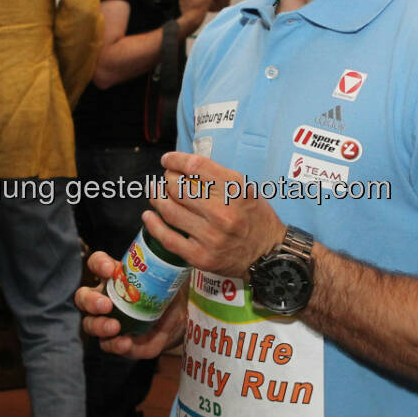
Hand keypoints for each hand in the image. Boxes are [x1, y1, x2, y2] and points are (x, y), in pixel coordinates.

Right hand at [75, 250, 186, 358]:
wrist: (176, 323)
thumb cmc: (166, 295)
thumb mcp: (169, 280)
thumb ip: (169, 272)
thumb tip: (177, 258)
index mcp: (113, 278)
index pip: (97, 264)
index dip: (99, 265)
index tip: (111, 269)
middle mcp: (103, 298)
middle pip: (83, 297)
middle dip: (91, 301)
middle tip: (106, 305)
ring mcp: (106, 321)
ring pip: (90, 323)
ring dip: (99, 325)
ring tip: (115, 327)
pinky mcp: (115, 341)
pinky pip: (108, 344)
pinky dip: (115, 344)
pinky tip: (125, 342)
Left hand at [145, 152, 285, 280]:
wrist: (269, 254)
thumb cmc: (254, 217)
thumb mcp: (245, 189)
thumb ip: (217, 178)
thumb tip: (181, 168)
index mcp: (235, 190)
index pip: (195, 166)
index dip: (175, 160)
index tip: (167, 160)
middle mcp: (223, 212)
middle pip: (178, 187)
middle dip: (166, 180)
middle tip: (165, 181)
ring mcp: (210, 236)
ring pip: (170, 210)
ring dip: (157, 199)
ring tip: (155, 194)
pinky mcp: (201, 256)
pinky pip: (168, 238)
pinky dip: (153, 225)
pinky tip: (148, 216)